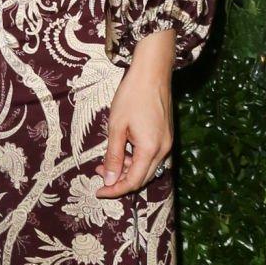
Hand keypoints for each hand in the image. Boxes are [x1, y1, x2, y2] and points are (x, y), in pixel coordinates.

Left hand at [96, 27, 174, 197]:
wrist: (152, 73)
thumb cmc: (132, 96)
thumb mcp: (116, 127)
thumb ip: (113, 155)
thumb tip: (109, 180)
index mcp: (150, 149)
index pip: (133, 181)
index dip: (115, 190)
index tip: (98, 191)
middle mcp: (163, 150)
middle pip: (142, 178)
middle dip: (120, 181)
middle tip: (99, 174)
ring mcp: (167, 143)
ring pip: (147, 168)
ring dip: (127, 169)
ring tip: (106, 161)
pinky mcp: (166, 136)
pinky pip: (151, 157)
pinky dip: (135, 159)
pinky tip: (121, 151)